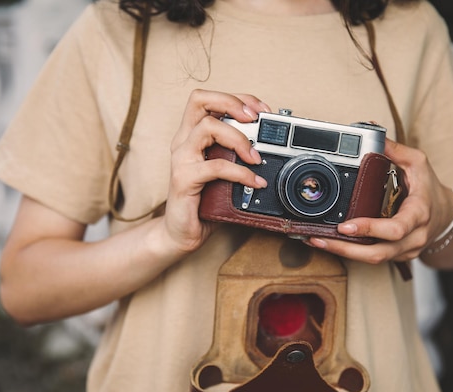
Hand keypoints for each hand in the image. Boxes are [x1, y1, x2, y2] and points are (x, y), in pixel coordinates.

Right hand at [162, 89, 270, 253]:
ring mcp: (181, 159)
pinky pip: (216, 166)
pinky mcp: (183, 179)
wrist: (182, 233)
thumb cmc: (203, 202)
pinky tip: (254, 182)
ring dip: (239, 138)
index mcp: (191, 135)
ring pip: (208, 127)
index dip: (236, 98)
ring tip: (257, 158)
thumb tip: (271, 149)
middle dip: (232, 102)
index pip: (208, 99)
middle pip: (200, 100)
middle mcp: (183, 141)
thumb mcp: (224, 173)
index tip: (261, 110)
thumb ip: (237, 156)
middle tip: (256, 119)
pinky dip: (240, 172)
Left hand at [305, 138, 452, 263]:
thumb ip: (395, 149)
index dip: (370, 229)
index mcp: (419, 214)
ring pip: (373, 259)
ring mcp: (405, 251)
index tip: (345, 226)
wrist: (445, 215)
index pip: (395, 229)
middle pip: (378, 253)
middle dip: (346, 249)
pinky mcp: (396, 257)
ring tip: (317, 241)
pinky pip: (373, 258)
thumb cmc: (428, 188)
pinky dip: (350, 253)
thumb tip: (372, 132)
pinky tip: (330, 243)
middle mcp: (413, 237)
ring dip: (342, 253)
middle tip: (320, 238)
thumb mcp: (418, 163)